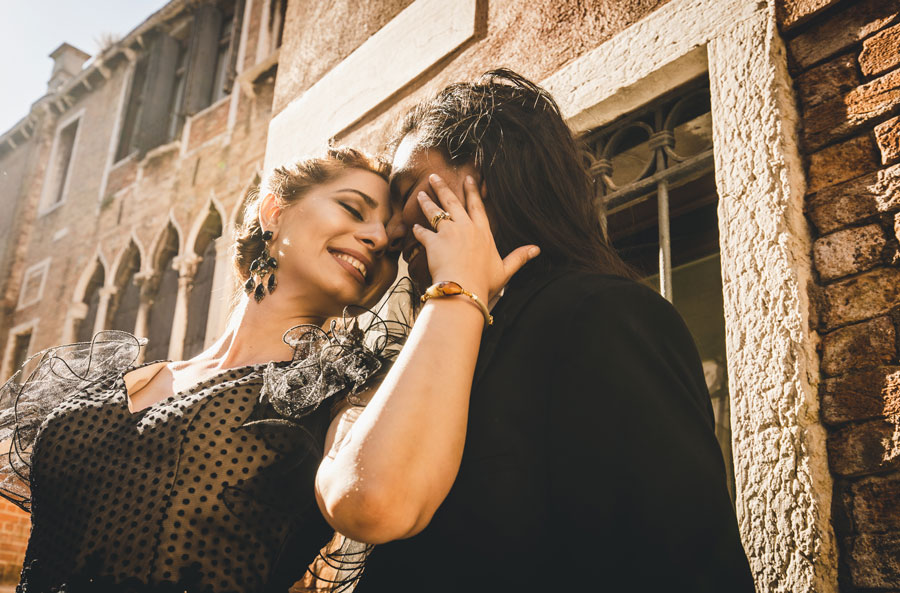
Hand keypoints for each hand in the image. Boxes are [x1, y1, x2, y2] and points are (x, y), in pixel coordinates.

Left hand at [412, 174, 539, 301]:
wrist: (464, 289)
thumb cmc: (484, 282)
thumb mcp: (505, 270)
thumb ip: (519, 257)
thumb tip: (537, 249)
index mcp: (483, 232)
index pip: (477, 206)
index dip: (472, 191)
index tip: (468, 178)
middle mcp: (466, 227)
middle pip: (453, 202)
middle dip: (442, 187)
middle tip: (434, 177)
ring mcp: (449, 233)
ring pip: (436, 212)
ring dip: (427, 202)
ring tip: (421, 194)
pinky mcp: (434, 242)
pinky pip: (423, 232)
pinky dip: (418, 230)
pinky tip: (414, 227)